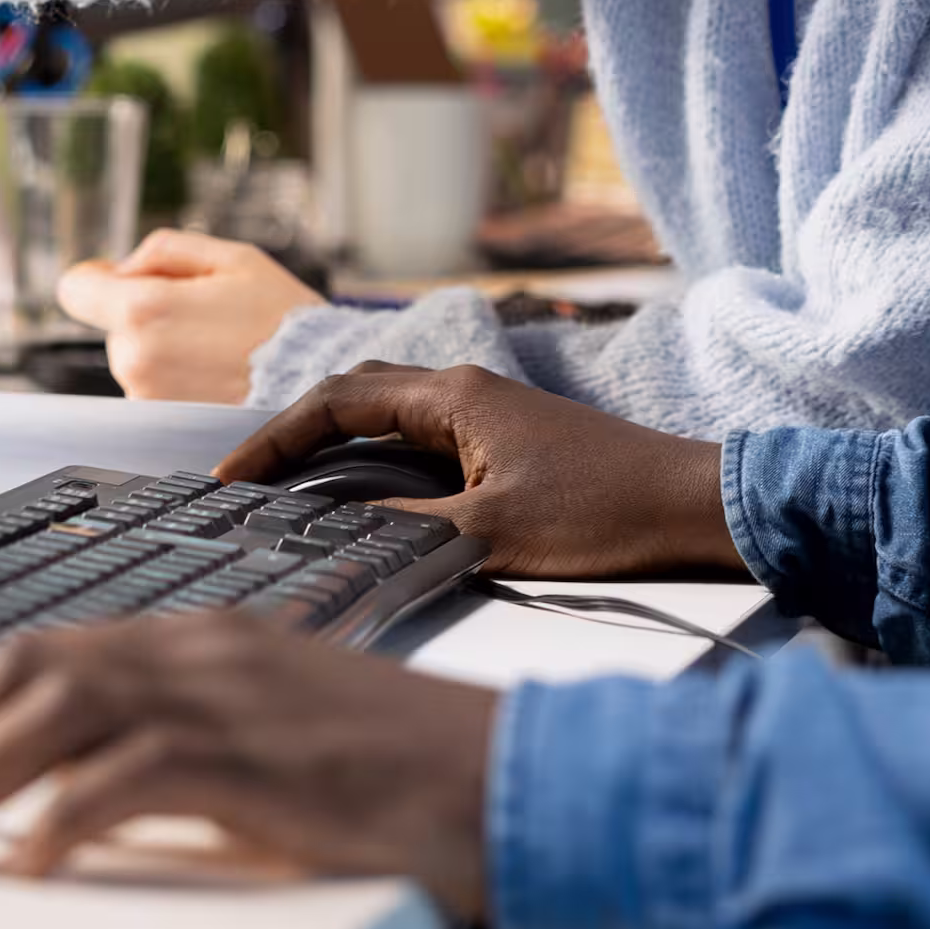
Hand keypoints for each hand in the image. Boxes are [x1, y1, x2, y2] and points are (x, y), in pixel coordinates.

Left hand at [0, 613, 496, 908]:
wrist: (499, 775)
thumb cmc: (397, 771)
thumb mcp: (269, 737)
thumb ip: (185, 741)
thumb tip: (85, 792)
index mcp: (201, 635)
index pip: (42, 648)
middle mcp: (199, 649)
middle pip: (24, 673)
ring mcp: (224, 696)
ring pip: (53, 715)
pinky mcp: (252, 756)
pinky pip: (128, 777)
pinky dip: (63, 816)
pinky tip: (29, 861)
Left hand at [56, 230, 323, 401]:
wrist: (318, 383)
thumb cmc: (282, 319)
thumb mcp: (231, 257)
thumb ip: (163, 251)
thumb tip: (119, 268)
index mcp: (144, 310)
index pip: (75, 288)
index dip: (97, 278)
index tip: (123, 281)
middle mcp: (135, 360)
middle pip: (116, 323)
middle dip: (149, 313)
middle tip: (209, 315)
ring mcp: (146, 398)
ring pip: (136, 356)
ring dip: (165, 348)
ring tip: (221, 347)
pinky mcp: (162, 425)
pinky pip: (154, 388)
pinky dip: (178, 379)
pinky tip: (219, 374)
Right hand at [220, 364, 741, 579]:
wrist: (697, 508)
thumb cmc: (606, 515)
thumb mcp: (492, 534)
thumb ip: (406, 532)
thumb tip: (334, 538)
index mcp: (454, 396)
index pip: (337, 403)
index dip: (277, 440)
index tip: (232, 480)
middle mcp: (466, 390)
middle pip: (356, 397)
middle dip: (295, 436)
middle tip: (248, 484)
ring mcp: (490, 414)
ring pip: (389, 417)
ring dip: (336, 448)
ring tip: (288, 493)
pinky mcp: (511, 444)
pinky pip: (421, 441)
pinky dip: (377, 465)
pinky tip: (366, 503)